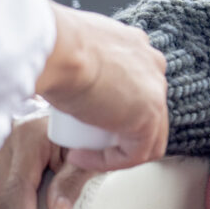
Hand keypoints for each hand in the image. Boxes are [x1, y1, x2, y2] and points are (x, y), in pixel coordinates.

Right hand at [34, 6, 169, 173]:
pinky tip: (78, 157)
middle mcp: (153, 64)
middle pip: (145, 110)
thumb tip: (57, 74)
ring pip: (146, 136)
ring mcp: (156, 89)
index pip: (136, 86)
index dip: (113, 109)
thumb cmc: (53, 47)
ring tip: (79, 152)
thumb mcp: (73, 51)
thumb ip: (77, 58)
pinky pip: (134, 153)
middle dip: (118, 133)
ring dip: (113, 152)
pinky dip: (106, 162)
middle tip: (82, 139)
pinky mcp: (150, 115)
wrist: (57, 50)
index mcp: (137, 46)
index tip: (81, 119)